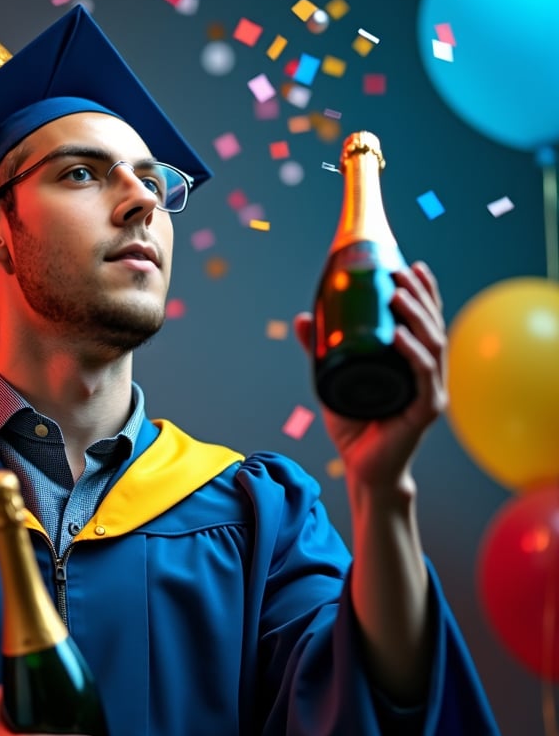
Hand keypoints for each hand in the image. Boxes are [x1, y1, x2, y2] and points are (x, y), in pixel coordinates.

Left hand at [293, 260, 446, 494]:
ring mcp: (430, 391)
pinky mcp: (423, 410)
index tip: (409, 265)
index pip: (425, 321)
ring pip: (432, 344)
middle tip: (401, 271)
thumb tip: (303, 316)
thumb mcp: (333, 379)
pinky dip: (412, 352)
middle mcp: (428, 374)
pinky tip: (398, 333)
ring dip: (416, 315)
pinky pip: (421, 375)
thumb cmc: (355, 426)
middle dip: (420, 295)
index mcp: (414, 364)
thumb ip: (320, 350)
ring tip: (397, 293)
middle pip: (432, 325)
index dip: (423, 292)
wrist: (363, 470)